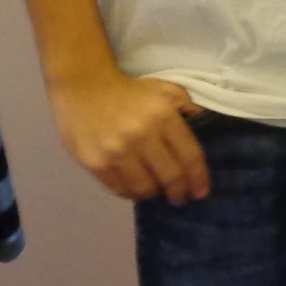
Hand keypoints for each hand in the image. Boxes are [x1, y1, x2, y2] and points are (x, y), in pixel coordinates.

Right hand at [49, 68, 209, 203]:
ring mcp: (117, 151)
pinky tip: (135, 188)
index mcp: (163, 116)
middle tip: (180, 198)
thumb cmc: (128, 91)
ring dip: (154, 193)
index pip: (190, 156)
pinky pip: (120, 188)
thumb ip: (185, 106)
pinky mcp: (96, 163)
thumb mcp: (163, 89)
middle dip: (180, 192)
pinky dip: (131, 192)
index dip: (198, 178)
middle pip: (170, 176)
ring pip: (145, 187)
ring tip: (156, 191)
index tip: (201, 192)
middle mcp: (142, 135)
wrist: (82, 87)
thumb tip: (203, 122)